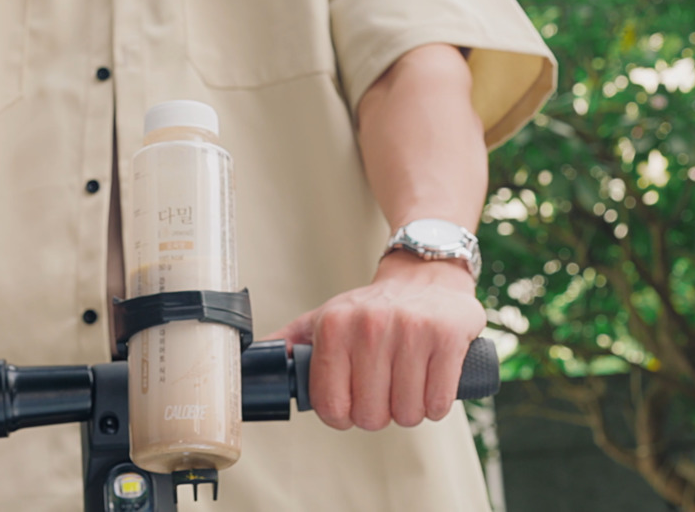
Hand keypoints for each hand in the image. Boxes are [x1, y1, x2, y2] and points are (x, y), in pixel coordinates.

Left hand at [267, 251, 485, 429]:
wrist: (423, 277)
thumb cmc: (371, 308)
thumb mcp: (323, 319)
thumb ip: (286, 345)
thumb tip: (247, 366)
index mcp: (334, 326)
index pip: (332, 407)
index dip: (343, 416)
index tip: (352, 404)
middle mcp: (370, 325)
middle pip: (371, 416)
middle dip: (378, 415)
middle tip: (383, 392)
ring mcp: (411, 330)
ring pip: (408, 413)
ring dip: (409, 411)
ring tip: (406, 385)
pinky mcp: (447, 337)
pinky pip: (439, 402)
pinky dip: (436, 404)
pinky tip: (430, 382)